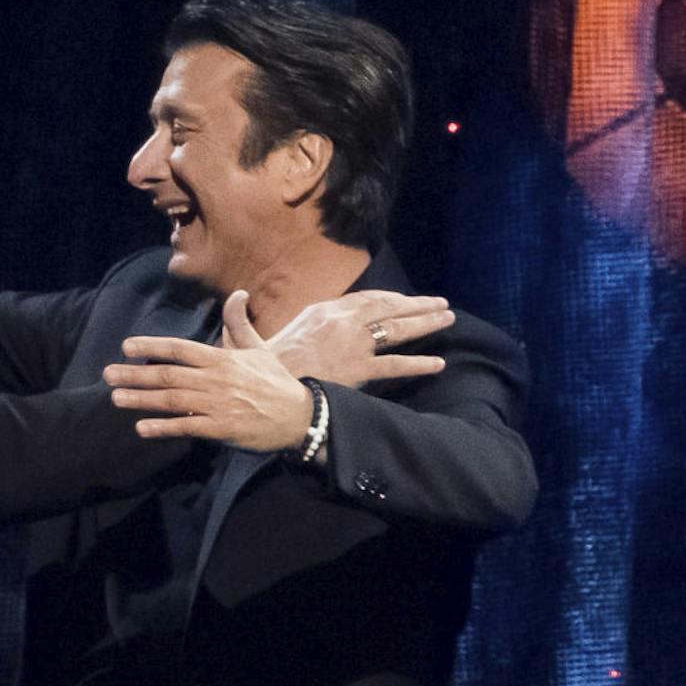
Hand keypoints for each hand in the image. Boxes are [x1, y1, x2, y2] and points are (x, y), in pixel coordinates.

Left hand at [103, 297, 312, 450]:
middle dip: (135, 374)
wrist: (298, 416)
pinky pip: (186, 426)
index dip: (152, 346)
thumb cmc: (275, 382)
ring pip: (171, 399)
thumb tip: (238, 294)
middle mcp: (215, 379)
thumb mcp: (258, 348)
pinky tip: (142, 428)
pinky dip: (163, 428)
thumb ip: (239, 323)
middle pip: (168, 374)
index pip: (180, 348)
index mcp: (222, 358)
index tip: (127, 346)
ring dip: (141, 399)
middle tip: (108, 374)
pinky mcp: (221, 428)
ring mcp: (217, 404)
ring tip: (116, 397)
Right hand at [254, 288, 453, 386]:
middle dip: (417, 305)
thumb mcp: (244, 336)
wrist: (266, 389)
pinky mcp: (359, 370)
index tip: (405, 301)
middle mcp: (342, 323)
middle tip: (441, 304)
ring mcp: (353, 345)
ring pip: (396, 330)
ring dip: (425, 323)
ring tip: (447, 318)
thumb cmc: (257, 367)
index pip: (364, 299)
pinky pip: (395, 366)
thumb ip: (241, 315)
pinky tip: (438, 363)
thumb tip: (237, 295)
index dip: (389, 299)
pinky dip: (418, 364)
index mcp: (321, 311)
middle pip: (387, 308)